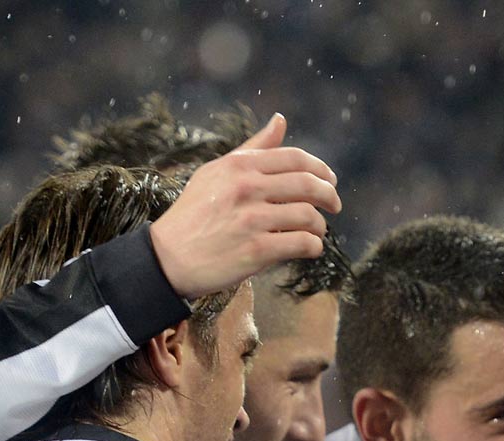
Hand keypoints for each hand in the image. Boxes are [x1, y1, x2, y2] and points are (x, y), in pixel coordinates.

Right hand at [150, 114, 341, 297]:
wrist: (168, 258)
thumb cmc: (194, 214)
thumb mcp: (216, 172)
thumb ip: (252, 148)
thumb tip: (281, 121)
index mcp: (240, 165)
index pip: (295, 158)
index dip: (321, 169)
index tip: (330, 181)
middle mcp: (247, 188)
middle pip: (308, 185)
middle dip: (330, 196)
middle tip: (335, 206)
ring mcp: (252, 220)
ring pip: (309, 216)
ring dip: (321, 225)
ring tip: (317, 231)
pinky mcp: (256, 251)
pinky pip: (301, 244)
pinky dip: (314, 247)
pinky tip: (311, 249)